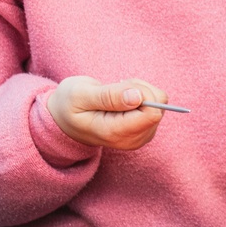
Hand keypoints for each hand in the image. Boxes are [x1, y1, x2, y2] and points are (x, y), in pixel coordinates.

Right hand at [47, 76, 165, 150]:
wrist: (65, 119)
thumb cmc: (69, 104)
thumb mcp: (80, 95)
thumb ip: (109, 96)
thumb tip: (138, 97)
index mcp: (115, 133)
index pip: (151, 113)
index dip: (141, 92)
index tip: (121, 87)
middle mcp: (132, 139)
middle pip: (159, 107)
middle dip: (140, 90)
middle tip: (114, 90)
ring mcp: (140, 136)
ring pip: (160, 104)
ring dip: (140, 91)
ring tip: (116, 95)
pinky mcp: (144, 130)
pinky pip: (157, 105)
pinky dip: (142, 95)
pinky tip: (122, 99)